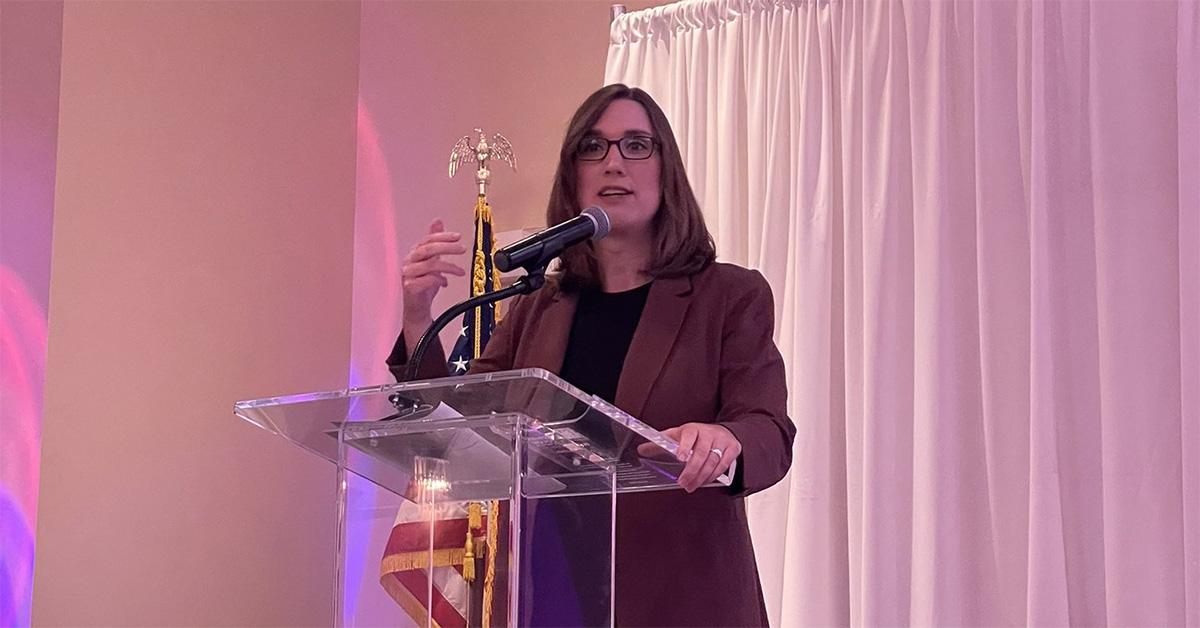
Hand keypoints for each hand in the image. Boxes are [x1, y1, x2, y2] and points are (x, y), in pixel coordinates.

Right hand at [401, 219, 466, 333]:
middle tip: (462, 248)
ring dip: (448, 267)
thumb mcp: (431, 260)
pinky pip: (426, 280)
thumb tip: (437, 222)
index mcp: (414, 253)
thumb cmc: (423, 284)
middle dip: (446, 247)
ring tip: (460, 271)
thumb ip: (434, 243)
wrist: (416, 307)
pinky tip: (445, 282)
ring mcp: (408, 274)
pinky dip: (438, 280)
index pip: (428, 240)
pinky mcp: (410, 288)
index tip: (458, 236)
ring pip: (429, 265)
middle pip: (427, 250)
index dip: (443, 236)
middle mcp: (409, 261)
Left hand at [663, 423, 741, 492]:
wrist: (723, 431)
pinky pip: (724, 465)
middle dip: (692, 471)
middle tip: (683, 483)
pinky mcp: (732, 448)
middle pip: (701, 453)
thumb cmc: (696, 435)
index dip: (684, 446)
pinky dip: (714, 475)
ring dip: (702, 477)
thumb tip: (641, 449)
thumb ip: (661, 443)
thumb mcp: (678, 435)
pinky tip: (705, 481)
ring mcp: (722, 440)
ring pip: (713, 461)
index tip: (680, 458)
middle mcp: (709, 433)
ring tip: (692, 486)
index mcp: (693, 428)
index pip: (689, 435)